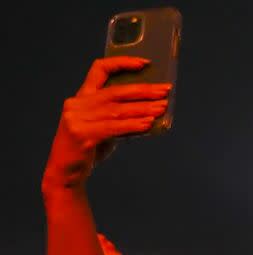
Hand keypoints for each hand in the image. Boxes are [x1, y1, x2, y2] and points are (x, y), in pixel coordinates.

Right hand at [44, 57, 170, 188]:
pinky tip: (148, 124)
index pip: (99, 69)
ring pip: (117, 110)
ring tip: (162, 108)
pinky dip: (133, 125)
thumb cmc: (89, 149)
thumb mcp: (104, 128)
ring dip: (143, 109)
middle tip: (165, 90)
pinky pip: (113, 127)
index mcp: (82, 97)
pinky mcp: (81, 134)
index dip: (122, 62)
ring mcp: (77, 118)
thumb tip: (152, 112)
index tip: (145, 63)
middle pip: (116, 91)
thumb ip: (120, 117)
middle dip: (143, 90)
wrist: (66, 173)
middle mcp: (78, 103)